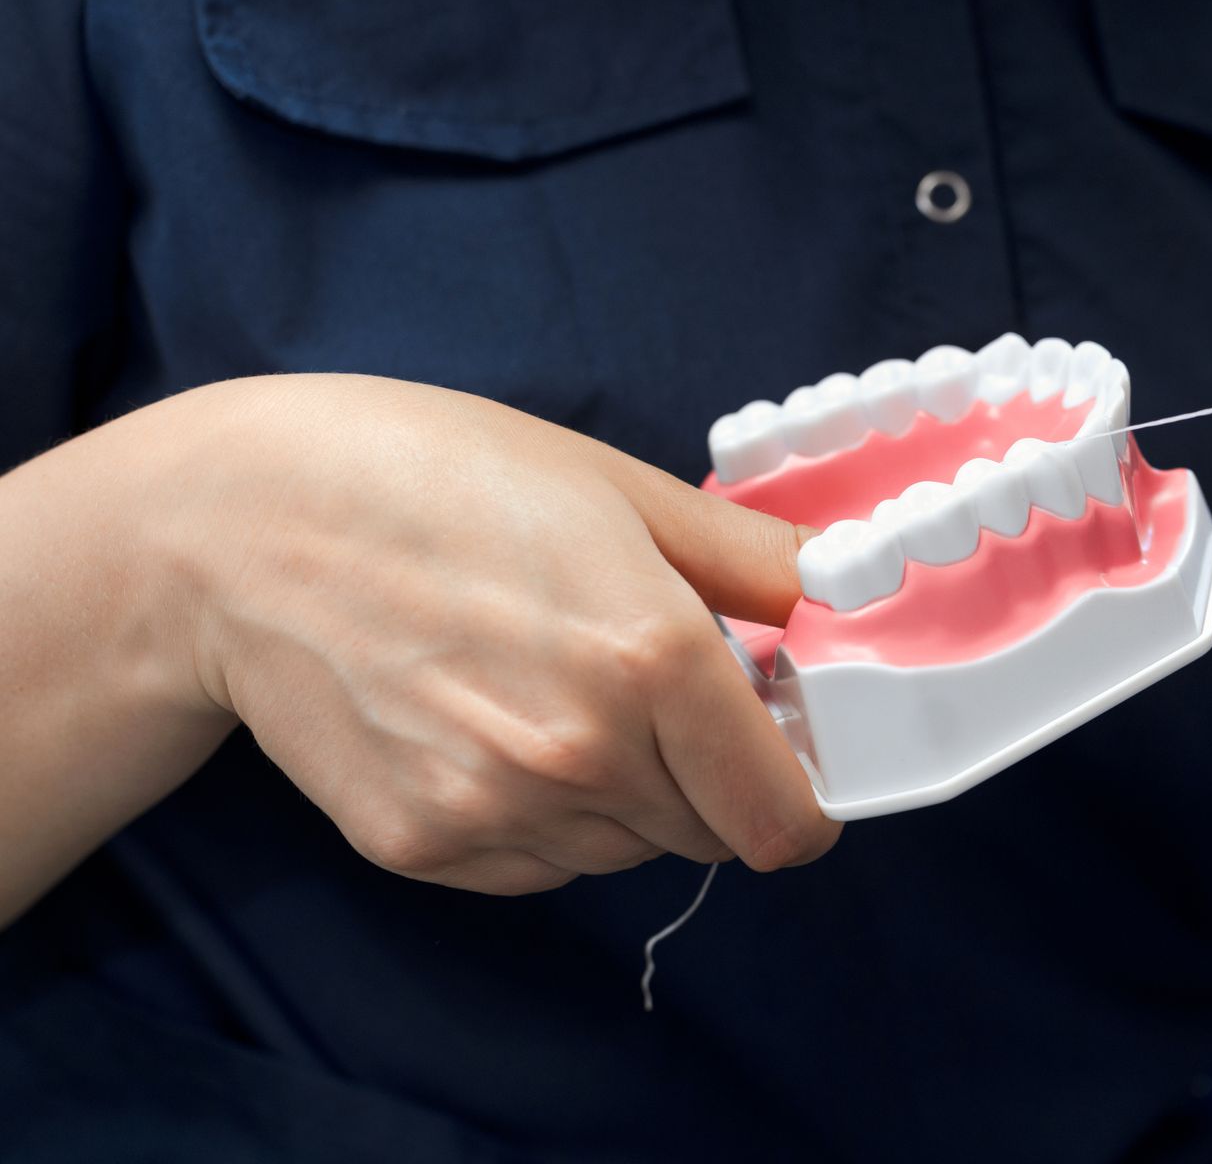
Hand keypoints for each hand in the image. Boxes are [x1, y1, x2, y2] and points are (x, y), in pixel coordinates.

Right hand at [167, 375, 837, 893]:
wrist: (243, 526)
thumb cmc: (439, 477)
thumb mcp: (620, 487)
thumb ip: (752, 560)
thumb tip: (839, 598)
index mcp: (655, 659)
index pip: (784, 820)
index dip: (802, 795)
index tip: (784, 755)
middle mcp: (583, 754)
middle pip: (710, 835)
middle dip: (711, 776)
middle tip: (658, 692)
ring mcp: (495, 810)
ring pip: (624, 850)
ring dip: (626, 794)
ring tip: (553, 688)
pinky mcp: (421, 847)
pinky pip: (537, 864)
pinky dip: (543, 816)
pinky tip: (490, 724)